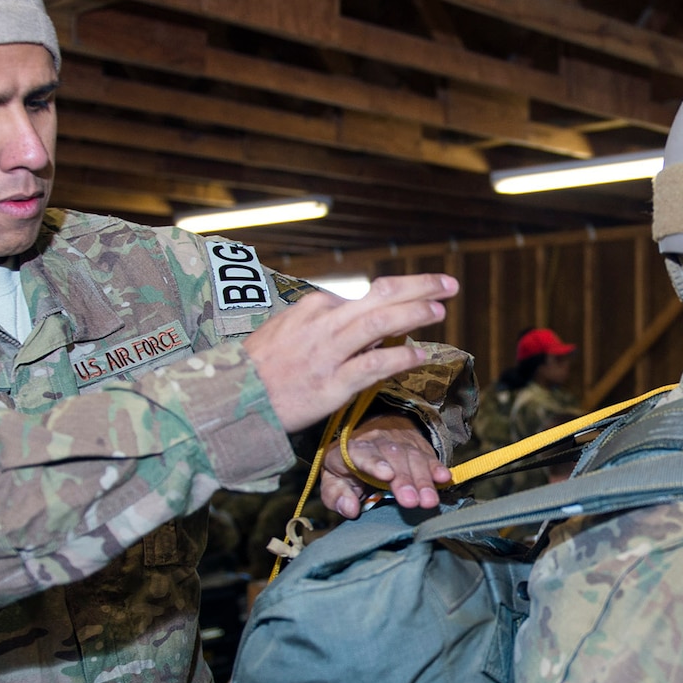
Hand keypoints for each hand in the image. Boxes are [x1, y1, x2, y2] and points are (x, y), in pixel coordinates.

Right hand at [243, 275, 456, 432]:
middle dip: (419, 287)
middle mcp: (323, 323)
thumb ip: (323, 322)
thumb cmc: (261, 368)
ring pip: (379, 323)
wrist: (233, 399)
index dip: (398, 297)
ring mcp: (329, 353)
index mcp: (314, 307)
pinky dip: (399, 357)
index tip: (420, 299)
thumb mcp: (288, 331)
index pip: (365, 297)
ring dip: (414, 313)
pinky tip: (420, 353)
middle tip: (449, 284)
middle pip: (380, 297)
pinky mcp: (332, 384)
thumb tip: (360, 320)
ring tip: (440, 309)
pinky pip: (373, 365)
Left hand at [320, 415, 451, 516]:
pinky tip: (444, 478)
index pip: (361, 453)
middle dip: (403, 479)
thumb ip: (335, 496)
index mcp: (350, 450)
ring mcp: (400, 444)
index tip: (386, 475)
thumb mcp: (332, 481)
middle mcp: (377, 443)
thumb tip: (350, 508)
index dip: (374, 462)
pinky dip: (437, 468)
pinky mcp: (418, 449)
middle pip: (392, 457)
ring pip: (412, 457)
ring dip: (422, 480)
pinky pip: (429, 456)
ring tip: (428, 501)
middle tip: (410, 501)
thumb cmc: (348, 468)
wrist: (370, 439)